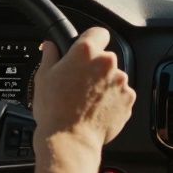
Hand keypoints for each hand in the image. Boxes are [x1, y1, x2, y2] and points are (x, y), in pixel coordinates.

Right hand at [32, 27, 135, 152]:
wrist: (70, 140)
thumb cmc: (54, 110)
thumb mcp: (43, 77)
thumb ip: (50, 55)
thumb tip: (50, 45)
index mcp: (86, 52)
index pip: (98, 32)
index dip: (92, 39)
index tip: (87, 48)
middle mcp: (107, 63)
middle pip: (105, 58)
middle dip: (95, 67)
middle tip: (79, 82)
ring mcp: (121, 81)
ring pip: (114, 77)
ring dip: (105, 84)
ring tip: (86, 100)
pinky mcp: (128, 98)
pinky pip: (121, 94)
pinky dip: (112, 99)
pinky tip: (96, 109)